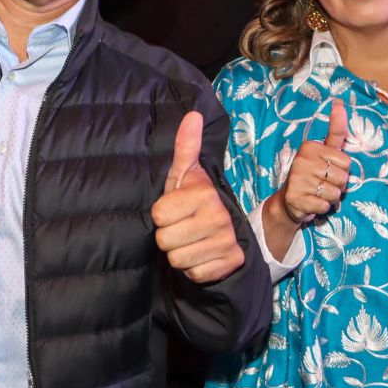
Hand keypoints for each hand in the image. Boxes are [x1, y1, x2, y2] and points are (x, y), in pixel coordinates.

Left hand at [152, 111, 244, 283]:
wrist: (225, 231)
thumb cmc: (194, 200)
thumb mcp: (184, 174)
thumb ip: (185, 147)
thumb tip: (193, 114)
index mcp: (203, 193)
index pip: (157, 215)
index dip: (161, 215)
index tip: (175, 209)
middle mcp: (218, 217)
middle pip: (164, 240)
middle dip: (169, 236)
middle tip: (183, 227)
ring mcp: (226, 241)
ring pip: (177, 259)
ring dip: (180, 253)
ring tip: (191, 240)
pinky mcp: (230, 263)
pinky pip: (193, 274)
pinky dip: (194, 268)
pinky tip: (202, 254)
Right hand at [271, 99, 349, 224]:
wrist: (290, 200)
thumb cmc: (313, 173)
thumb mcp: (324, 152)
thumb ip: (336, 131)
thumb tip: (339, 101)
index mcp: (310, 146)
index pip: (346, 161)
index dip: (342, 169)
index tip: (328, 168)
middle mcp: (302, 160)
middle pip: (343, 178)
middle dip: (338, 184)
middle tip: (323, 183)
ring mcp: (298, 180)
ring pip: (335, 193)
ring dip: (330, 197)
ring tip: (317, 192)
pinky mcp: (297, 199)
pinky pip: (324, 206)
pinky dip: (322, 207)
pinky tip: (311, 202)